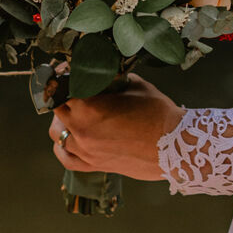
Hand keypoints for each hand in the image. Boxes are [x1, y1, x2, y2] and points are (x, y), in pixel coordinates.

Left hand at [49, 74, 184, 181]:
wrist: (175, 145)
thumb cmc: (157, 112)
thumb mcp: (133, 84)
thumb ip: (111, 78)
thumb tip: (100, 72)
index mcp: (88, 107)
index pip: (63, 86)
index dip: (63, 74)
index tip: (67, 68)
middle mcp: (81, 130)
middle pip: (57, 108)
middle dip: (63, 94)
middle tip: (73, 85)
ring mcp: (85, 151)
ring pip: (57, 133)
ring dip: (62, 118)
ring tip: (73, 110)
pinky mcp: (93, 165)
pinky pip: (66, 158)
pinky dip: (63, 146)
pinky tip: (69, 137)